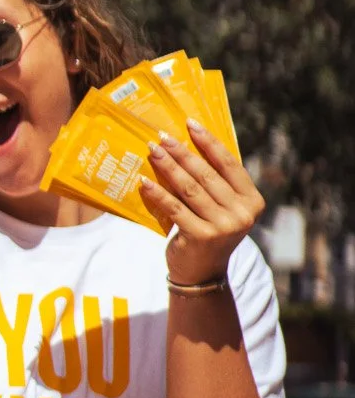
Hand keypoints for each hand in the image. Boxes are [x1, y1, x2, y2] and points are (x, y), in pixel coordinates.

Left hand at [139, 119, 262, 286]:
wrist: (202, 274)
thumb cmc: (210, 231)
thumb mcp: (222, 207)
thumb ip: (217, 183)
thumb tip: (190, 143)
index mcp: (253, 201)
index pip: (229, 164)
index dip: (209, 142)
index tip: (190, 123)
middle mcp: (242, 214)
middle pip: (206, 174)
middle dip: (182, 152)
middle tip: (162, 136)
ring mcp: (223, 227)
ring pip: (189, 188)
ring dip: (168, 167)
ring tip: (152, 151)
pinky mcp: (201, 237)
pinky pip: (174, 207)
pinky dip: (158, 193)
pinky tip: (144, 180)